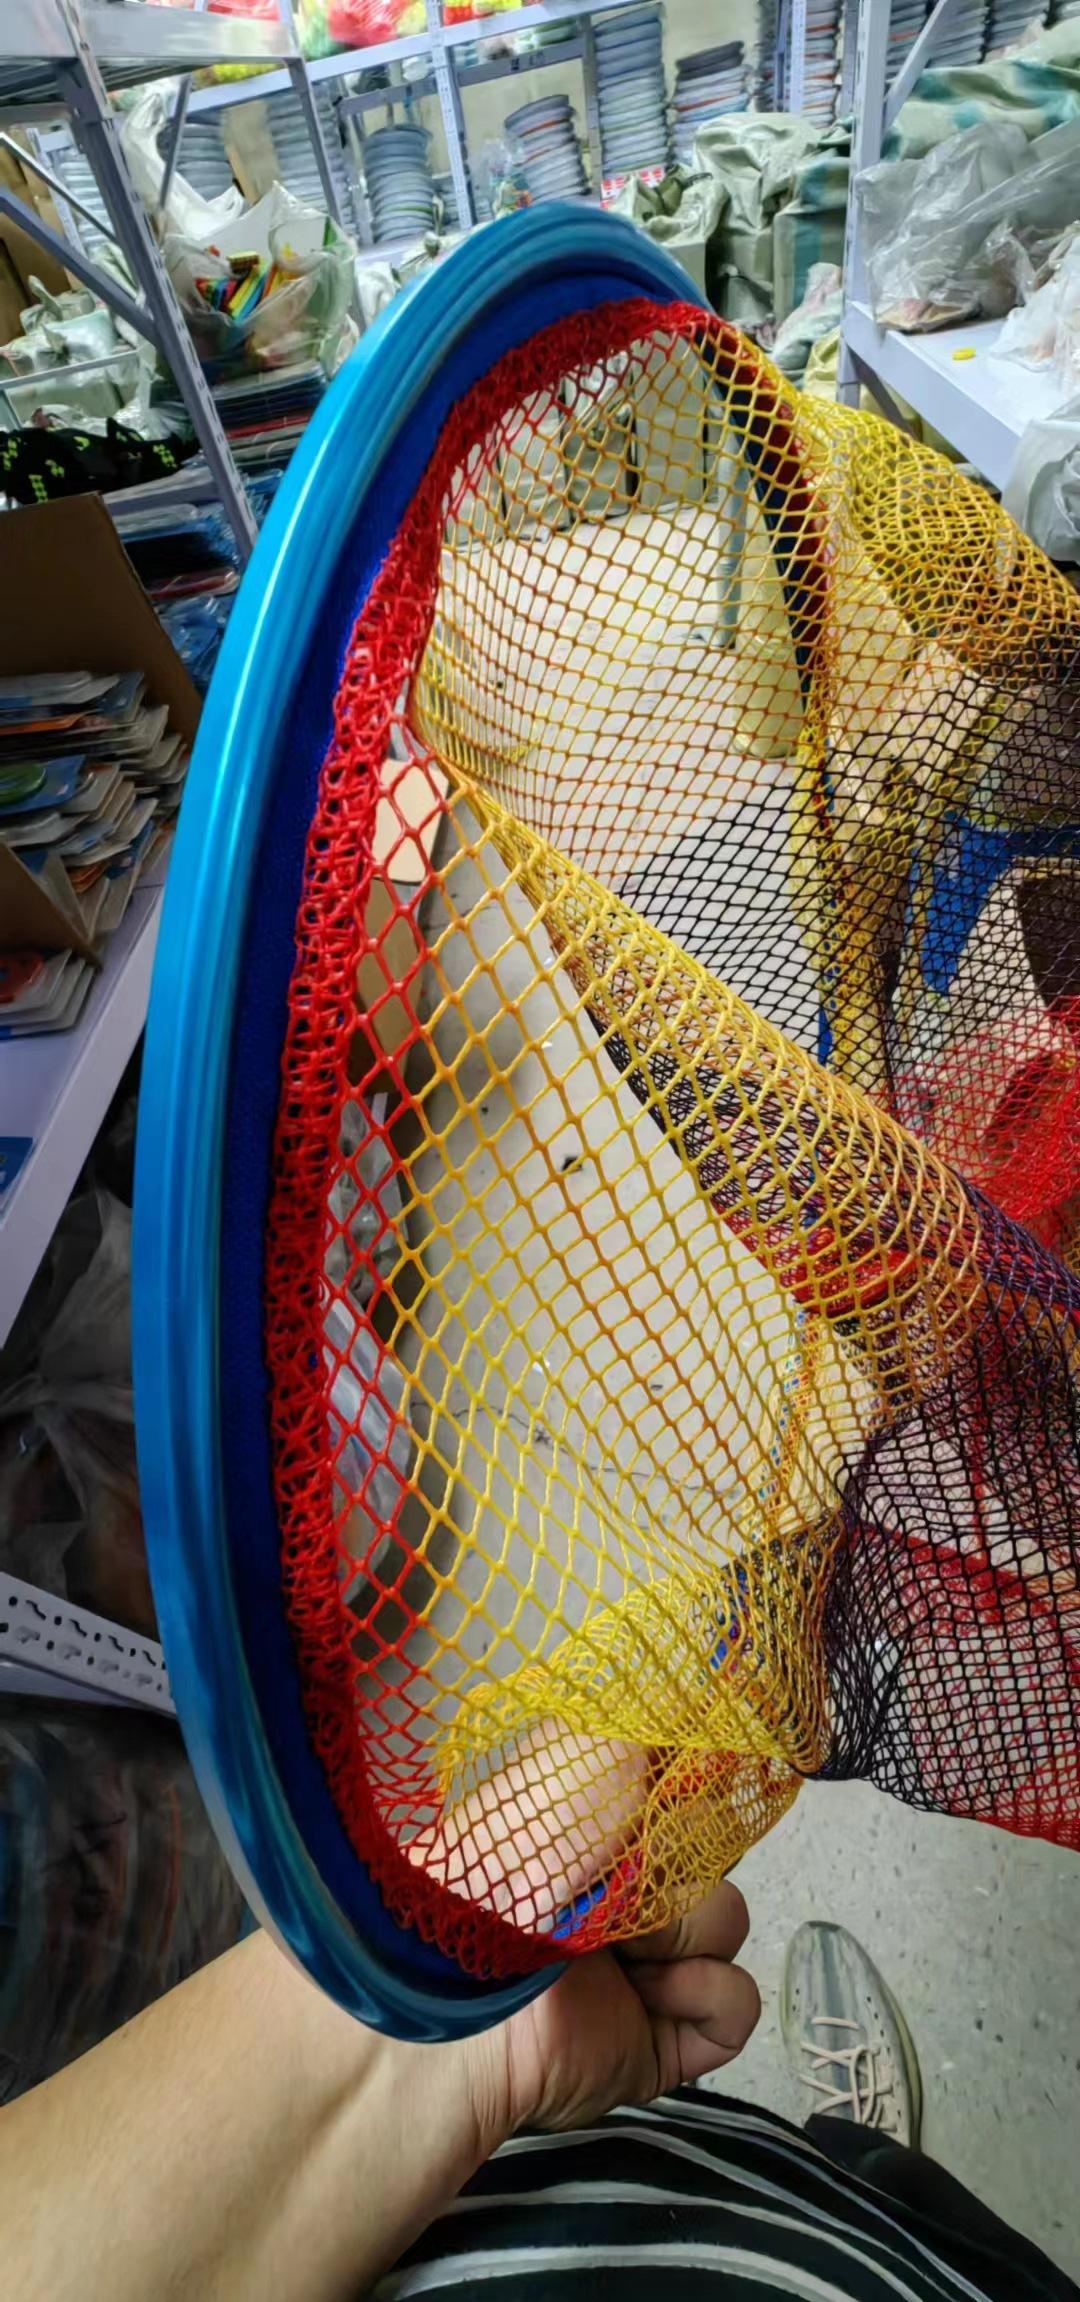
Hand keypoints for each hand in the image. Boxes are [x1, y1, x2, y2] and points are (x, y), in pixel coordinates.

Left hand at [415, 1724, 759, 2142]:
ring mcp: (648, 1965)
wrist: (471, 2003)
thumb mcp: (564, 1762)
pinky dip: (708, 1996)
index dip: (691, 1791)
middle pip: (716, 1852)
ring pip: (730, 1922)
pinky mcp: (667, 2037)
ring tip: (628, 1956)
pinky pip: (738, 2003)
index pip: (683, 1791)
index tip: (680, 1791)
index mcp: (596, 1828)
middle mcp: (623, 1892)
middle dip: (686, 1863)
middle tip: (630, 1883)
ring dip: (689, 1933)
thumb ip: (631, 1725)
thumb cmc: (506, 1866)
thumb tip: (687, 1696)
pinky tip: (654, 1996)